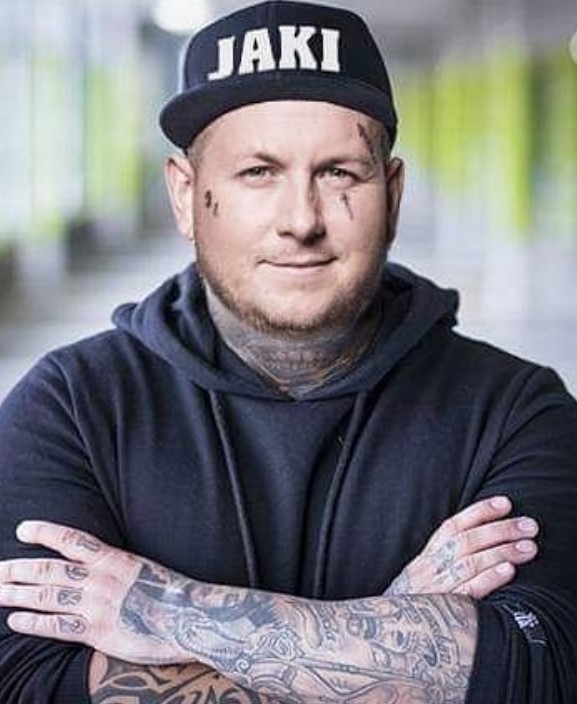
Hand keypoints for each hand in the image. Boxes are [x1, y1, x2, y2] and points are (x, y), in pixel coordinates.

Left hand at [0, 522, 189, 664]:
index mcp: (113, 558)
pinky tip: (15, 619)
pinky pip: (56, 626)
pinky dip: (33, 621)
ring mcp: (96, 605)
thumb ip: (117, 567)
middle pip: (48, 569)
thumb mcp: (143, 568)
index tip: (23, 529)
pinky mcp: (97, 632)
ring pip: (46, 595)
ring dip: (17, 593)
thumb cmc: (171, 592)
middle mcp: (100, 578)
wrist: (190, 617)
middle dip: (17, 568)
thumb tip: (97, 566)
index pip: (70, 539)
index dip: (44, 532)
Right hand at [385, 496, 538, 598]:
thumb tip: (476, 546)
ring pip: (470, 562)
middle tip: (529, 525)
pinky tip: (508, 571)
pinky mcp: (441, 611)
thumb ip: (440, 564)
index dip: (479, 512)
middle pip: (466, 541)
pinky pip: (467, 591)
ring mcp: (434, 589)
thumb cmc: (409, 608)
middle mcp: (428, 569)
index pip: (453, 526)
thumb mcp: (418, 580)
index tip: (505, 502)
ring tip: (528, 547)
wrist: (379, 635)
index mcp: (424, 558)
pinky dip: (488, 579)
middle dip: (500, 529)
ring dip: (502, 551)